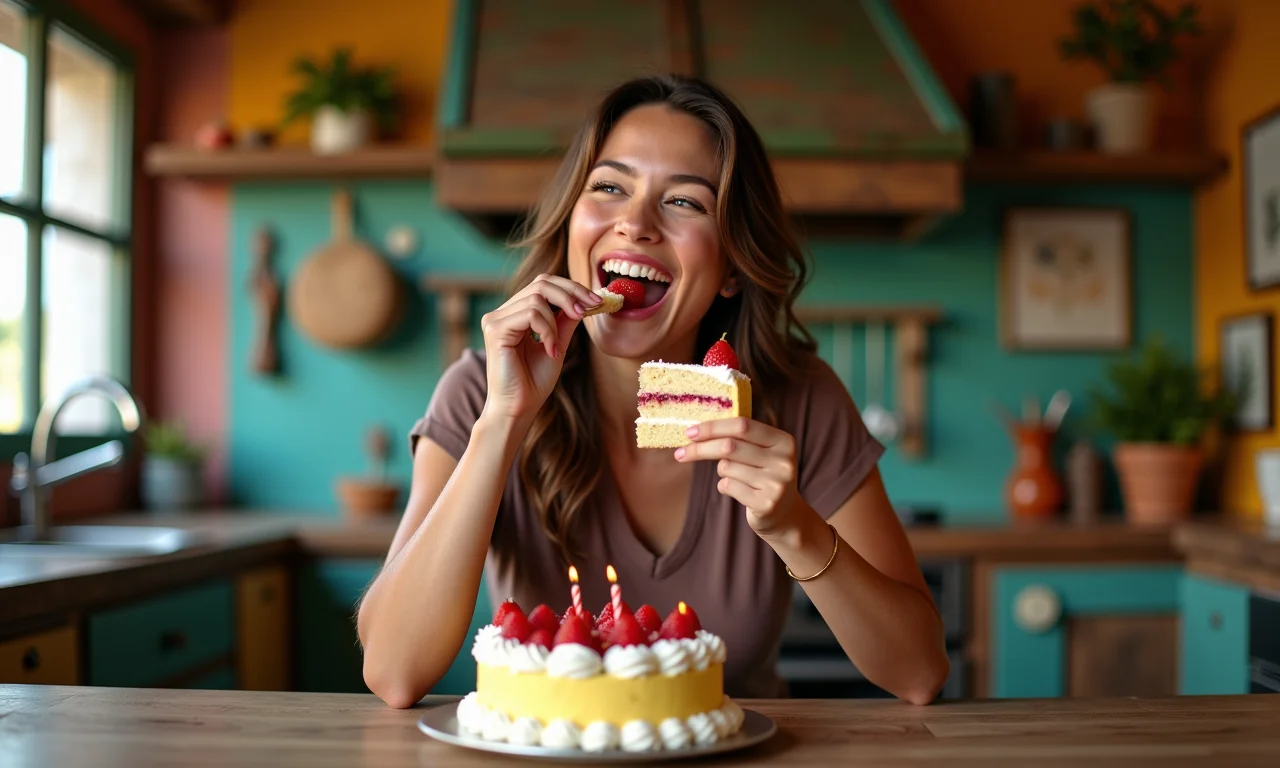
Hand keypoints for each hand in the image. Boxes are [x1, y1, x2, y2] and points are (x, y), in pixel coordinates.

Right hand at [479, 274, 600, 424]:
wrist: (519, 408)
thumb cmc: (534, 382)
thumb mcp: (557, 345)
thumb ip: (565, 321)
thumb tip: (584, 300)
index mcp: (515, 314)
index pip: (543, 284)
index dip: (571, 288)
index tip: (595, 300)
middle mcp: (502, 313)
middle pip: (541, 283)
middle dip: (570, 294)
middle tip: (590, 308)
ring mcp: (495, 320)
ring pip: (537, 298)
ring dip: (556, 322)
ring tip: (556, 348)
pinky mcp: (495, 329)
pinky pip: (530, 314)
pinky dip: (547, 330)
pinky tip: (549, 350)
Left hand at [674, 418, 800, 533]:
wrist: (784, 515)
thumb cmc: (763, 475)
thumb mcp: (761, 452)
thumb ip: (739, 438)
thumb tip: (696, 431)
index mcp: (784, 441)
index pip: (742, 426)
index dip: (713, 427)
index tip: (689, 432)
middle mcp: (783, 461)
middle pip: (730, 446)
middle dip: (701, 449)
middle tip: (680, 454)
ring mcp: (777, 484)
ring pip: (727, 467)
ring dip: (721, 471)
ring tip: (736, 477)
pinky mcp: (766, 503)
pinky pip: (728, 486)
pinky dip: (725, 486)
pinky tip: (740, 491)